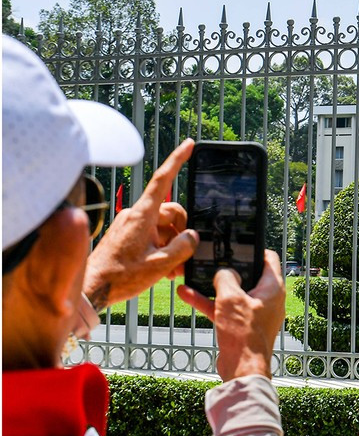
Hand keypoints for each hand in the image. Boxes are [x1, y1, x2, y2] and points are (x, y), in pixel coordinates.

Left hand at [82, 139, 198, 308]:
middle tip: (184, 256)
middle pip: (171, 212)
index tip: (189, 144)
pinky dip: (161, 249)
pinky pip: (151, 236)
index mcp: (142, 216)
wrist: (90, 291)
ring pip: (162, 228)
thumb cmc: (119, 277)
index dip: (177, 160)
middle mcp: (135, 216)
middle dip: (182, 232)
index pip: (162, 180)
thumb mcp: (160, 265)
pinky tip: (164, 269)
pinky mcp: (126, 236)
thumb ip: (182, 247)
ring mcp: (130, 226)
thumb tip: (192, 236)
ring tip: (174, 270)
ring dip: (172, 245)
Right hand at [180, 250, 284, 381]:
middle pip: (249, 275)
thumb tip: (223, 273)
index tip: (239, 245)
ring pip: (233, 293)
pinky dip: (209, 302)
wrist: (242, 369)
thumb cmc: (243, 333)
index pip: (269, 259)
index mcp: (273, 288)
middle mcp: (268, 298)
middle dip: (229, 268)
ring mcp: (255, 312)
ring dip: (213, 286)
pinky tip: (186, 295)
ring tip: (192, 275)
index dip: (255, 250)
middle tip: (213, 259)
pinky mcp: (242, 326)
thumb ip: (225, 278)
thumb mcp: (230, 298)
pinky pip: (225, 309)